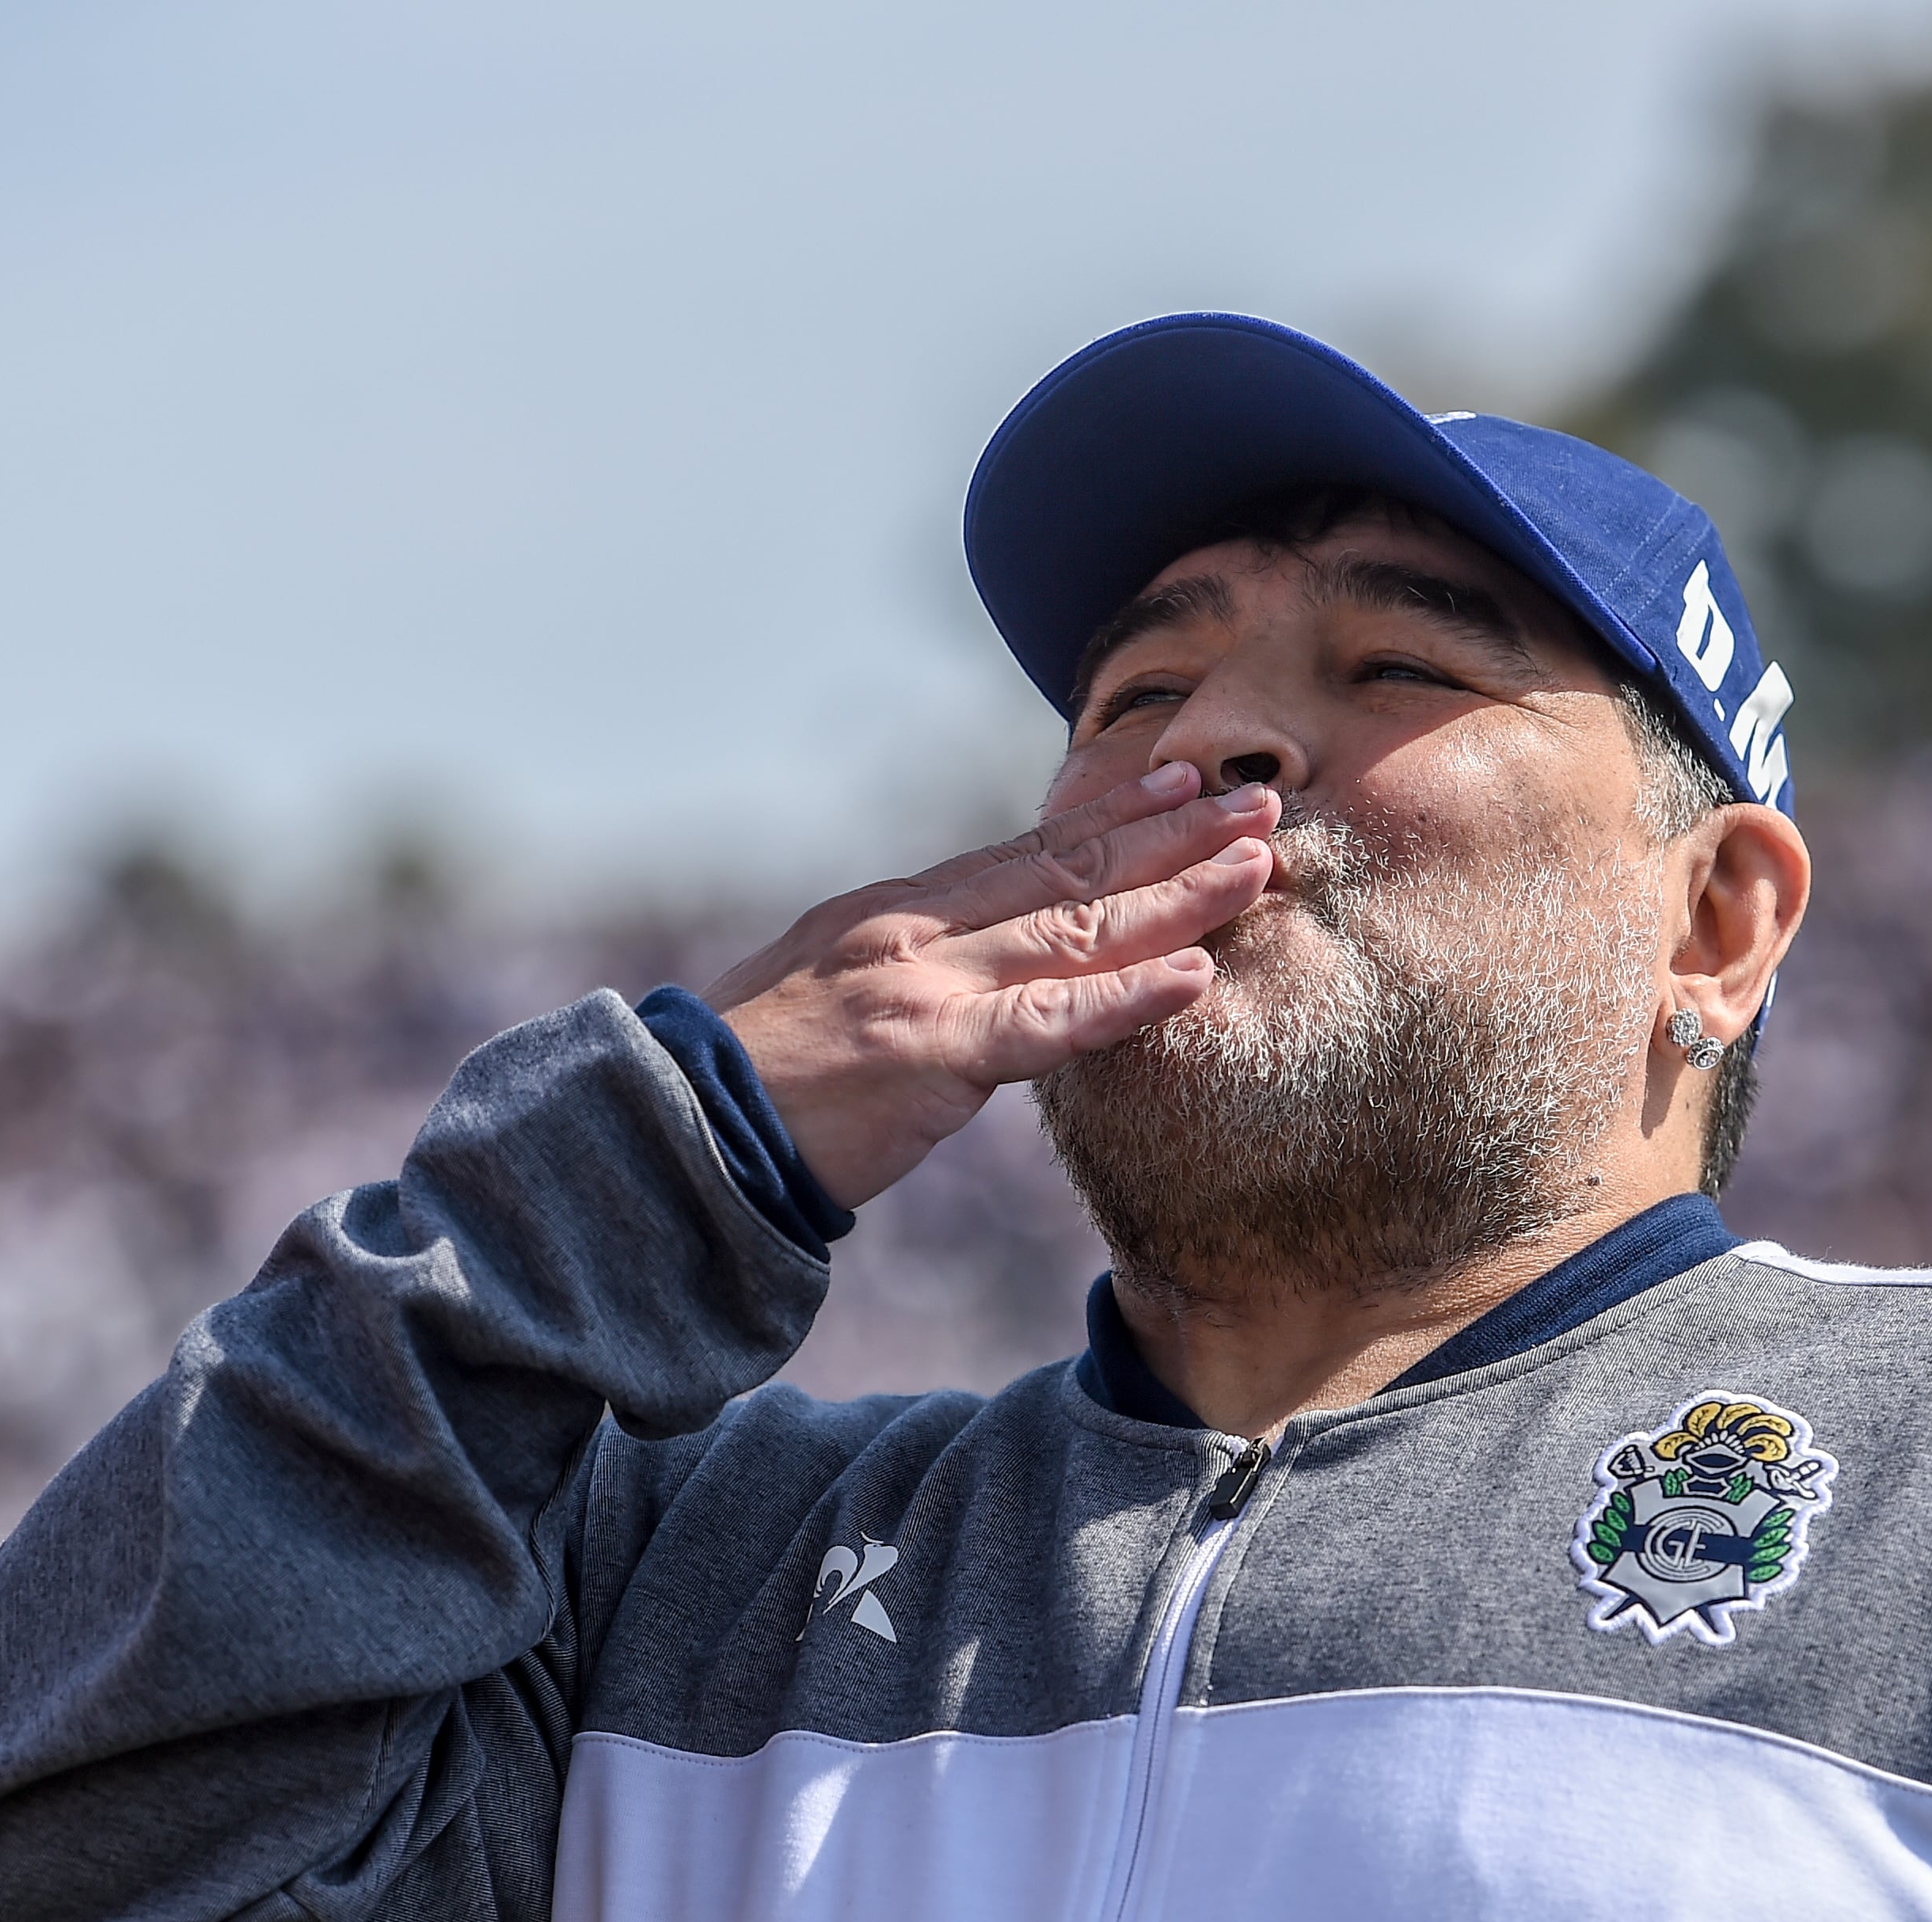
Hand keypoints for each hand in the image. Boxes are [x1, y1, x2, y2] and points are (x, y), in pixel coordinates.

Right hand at [703, 762, 1277, 1208]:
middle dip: (1170, 834)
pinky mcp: (930, 1057)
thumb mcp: (829, 994)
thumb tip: (971, 969)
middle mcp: (917, 931)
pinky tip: (1195, 979)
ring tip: (1257, 868)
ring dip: (1177, 896)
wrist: (674, 1132)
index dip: (1111, 814)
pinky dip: (1127, 998)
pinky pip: (1049, 1024)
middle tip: (1258, 801)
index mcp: (895, 914)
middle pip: (1068, 871)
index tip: (1180, 778)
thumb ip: (906, 972)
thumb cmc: (750, 1080)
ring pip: (1077, 929)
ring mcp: (925, 987)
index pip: (1024, 851)